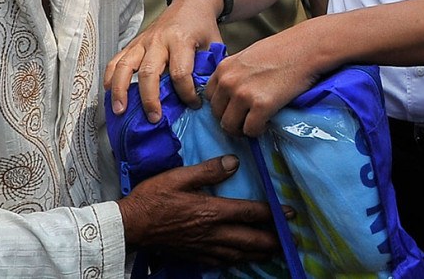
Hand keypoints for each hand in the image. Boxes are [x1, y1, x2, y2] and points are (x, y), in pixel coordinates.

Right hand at [105, 0, 223, 122]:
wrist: (190, 5)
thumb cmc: (202, 28)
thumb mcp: (213, 46)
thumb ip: (208, 70)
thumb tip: (203, 98)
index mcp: (180, 40)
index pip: (180, 73)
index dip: (187, 94)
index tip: (194, 105)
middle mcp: (158, 40)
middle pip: (149, 72)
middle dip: (149, 98)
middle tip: (154, 119)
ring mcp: (142, 41)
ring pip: (125, 66)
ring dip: (121, 90)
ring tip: (119, 111)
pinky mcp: (132, 43)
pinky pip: (116, 61)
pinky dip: (110, 78)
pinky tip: (109, 94)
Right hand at [118, 154, 285, 264]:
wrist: (131, 226)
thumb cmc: (152, 198)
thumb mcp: (179, 177)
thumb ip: (208, 171)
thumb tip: (234, 162)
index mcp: (211, 211)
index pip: (250, 213)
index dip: (273, 213)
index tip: (290, 213)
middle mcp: (213, 233)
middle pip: (251, 240)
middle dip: (274, 240)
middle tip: (292, 240)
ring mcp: (204, 247)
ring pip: (240, 254)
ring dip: (260, 253)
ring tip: (274, 251)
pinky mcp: (195, 255)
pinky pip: (223, 262)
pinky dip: (238, 261)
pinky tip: (241, 259)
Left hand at [205, 22, 326, 136]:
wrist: (305, 48)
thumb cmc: (282, 50)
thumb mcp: (248, 57)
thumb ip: (236, 73)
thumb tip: (232, 93)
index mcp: (223, 68)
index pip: (210, 96)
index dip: (222, 106)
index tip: (234, 109)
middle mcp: (228, 81)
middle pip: (216, 114)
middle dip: (230, 120)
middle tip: (245, 121)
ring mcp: (243, 94)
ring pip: (229, 126)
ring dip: (241, 129)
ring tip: (254, 124)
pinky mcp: (261, 105)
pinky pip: (250, 129)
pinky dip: (257, 131)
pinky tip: (266, 123)